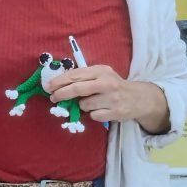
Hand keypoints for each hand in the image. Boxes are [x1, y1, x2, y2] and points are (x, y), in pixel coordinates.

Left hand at [46, 65, 169, 133]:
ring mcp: (112, 98)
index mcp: (101, 70)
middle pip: (77, 89)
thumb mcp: (102, 75)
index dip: (59, 81)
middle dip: (61, 94)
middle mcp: (107, 83)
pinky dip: (93, 114)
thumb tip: (58, 84)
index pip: (75, 75)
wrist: (139, 98)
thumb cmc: (114, 85)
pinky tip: (102, 109)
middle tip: (53, 98)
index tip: (48, 86)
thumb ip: (84, 77)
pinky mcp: (115, 112)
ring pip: (84, 105)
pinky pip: (93, 116)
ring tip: (93, 102)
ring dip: (83, 106)